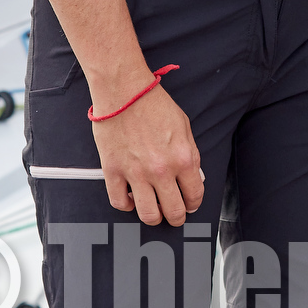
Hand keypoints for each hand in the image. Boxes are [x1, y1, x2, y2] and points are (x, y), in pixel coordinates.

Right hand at [91, 83, 204, 225]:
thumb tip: (193, 176)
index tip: (190, 205)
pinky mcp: (113, 171)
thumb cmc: (154, 104)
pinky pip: (120, 202)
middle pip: (173, 212)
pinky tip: (132, 198)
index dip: (193, 204)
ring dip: (154, 217)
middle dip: (176, 217)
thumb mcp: (184, 126)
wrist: (124, 91)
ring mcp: (136, 173)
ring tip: (154, 210)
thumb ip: (191, 154)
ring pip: (148, 215)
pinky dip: (127, 205)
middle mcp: (161, 170)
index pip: (194, 195)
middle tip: (174, 214)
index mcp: (182, 158)